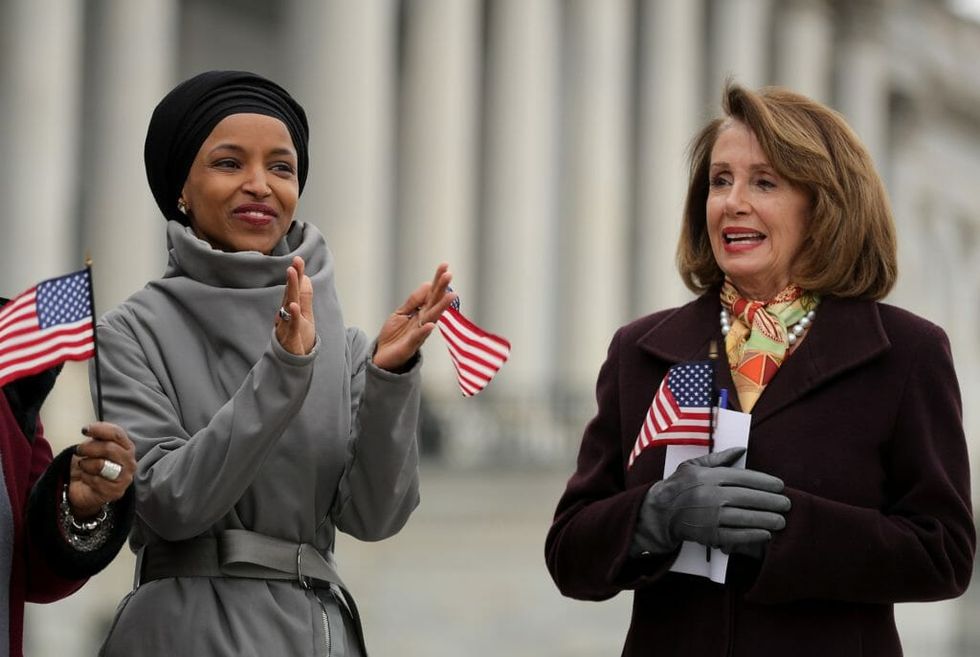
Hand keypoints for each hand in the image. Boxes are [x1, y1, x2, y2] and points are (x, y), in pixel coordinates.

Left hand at [70, 422, 136, 518]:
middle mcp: (130, 462)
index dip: (100, 429)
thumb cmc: (91, 465)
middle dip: (88, 448)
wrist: (85, 489)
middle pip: (109, 448)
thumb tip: (90, 429)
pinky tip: (86, 478)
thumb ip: (98, 437)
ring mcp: (125, 478)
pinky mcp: (116, 492)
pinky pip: (95, 481)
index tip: (85, 430)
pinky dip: (85, 477)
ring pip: (101, 465)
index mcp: (127, 448)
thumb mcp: (94, 446)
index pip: (117, 434)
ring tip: (83, 466)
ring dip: (86, 464)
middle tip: (79, 450)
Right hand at [274, 256, 315, 354]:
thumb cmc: (299, 336)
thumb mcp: (305, 315)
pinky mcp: (290, 336)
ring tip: (292, 274)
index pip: (294, 289)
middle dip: (293, 278)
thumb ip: (305, 297)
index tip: (298, 259)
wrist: (292, 360)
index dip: (297, 274)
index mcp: (292, 308)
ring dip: (291, 290)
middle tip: (295, 263)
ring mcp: (287, 324)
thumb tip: (306, 277)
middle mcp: (287, 314)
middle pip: (290, 293)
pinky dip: (293, 315)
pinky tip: (294, 306)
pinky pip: (291, 324)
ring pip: (289, 305)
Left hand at [373, 263, 456, 371]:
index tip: (445, 266)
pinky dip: (425, 331)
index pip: (432, 294)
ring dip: (441, 307)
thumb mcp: (401, 313)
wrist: (382, 356)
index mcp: (421, 312)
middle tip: (449, 275)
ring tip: (450, 295)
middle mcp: (423, 321)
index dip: (437, 280)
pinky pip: (418, 337)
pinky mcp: (411, 345)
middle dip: (442, 289)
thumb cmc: (394, 335)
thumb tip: (427, 284)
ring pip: (431, 318)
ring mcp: (418, 333)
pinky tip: (431, 324)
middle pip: (434, 303)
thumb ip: (414, 301)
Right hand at [631, 447, 790, 555]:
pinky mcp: (709, 534)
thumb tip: (741, 449)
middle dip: (772, 502)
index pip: (744, 478)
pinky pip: (736, 535)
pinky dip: (752, 535)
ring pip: (745, 518)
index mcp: (710, 476)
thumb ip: (719, 458)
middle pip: (749, 498)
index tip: (780, 486)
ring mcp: (710, 516)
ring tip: (781, 521)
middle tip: (786, 504)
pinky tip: (765, 533)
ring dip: (767, 520)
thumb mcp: (694, 465)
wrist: (660, 512)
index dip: (765, 482)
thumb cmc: (679, 486)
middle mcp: (711, 495)